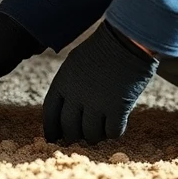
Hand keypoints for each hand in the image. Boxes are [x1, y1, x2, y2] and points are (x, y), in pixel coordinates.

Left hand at [43, 22, 156, 144]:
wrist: (127, 40)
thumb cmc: (103, 48)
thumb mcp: (75, 62)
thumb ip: (68, 84)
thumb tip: (67, 107)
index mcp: (63, 82)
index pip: (50, 113)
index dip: (51, 129)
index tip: (53, 138)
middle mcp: (76, 95)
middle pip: (69, 129)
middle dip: (74, 136)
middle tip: (81, 138)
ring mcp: (97, 103)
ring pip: (91, 135)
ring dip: (95, 136)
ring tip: (100, 132)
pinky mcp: (118, 108)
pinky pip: (112, 132)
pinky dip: (114, 133)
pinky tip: (117, 127)